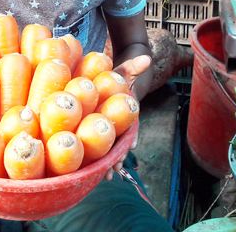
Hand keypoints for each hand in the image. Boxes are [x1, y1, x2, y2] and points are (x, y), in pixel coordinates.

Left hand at [102, 54, 148, 180]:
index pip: (132, 126)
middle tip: (115, 169)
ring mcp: (108, 129)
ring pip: (109, 148)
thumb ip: (134, 64)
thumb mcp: (124, 69)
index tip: (131, 145)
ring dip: (107, 162)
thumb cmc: (117, 74)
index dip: (131, 136)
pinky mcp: (95, 131)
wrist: (108, 79)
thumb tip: (146, 57)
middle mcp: (119, 123)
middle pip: (120, 142)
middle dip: (118, 156)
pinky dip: (95, 158)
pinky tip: (89, 171)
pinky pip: (96, 146)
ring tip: (105, 176)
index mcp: (127, 113)